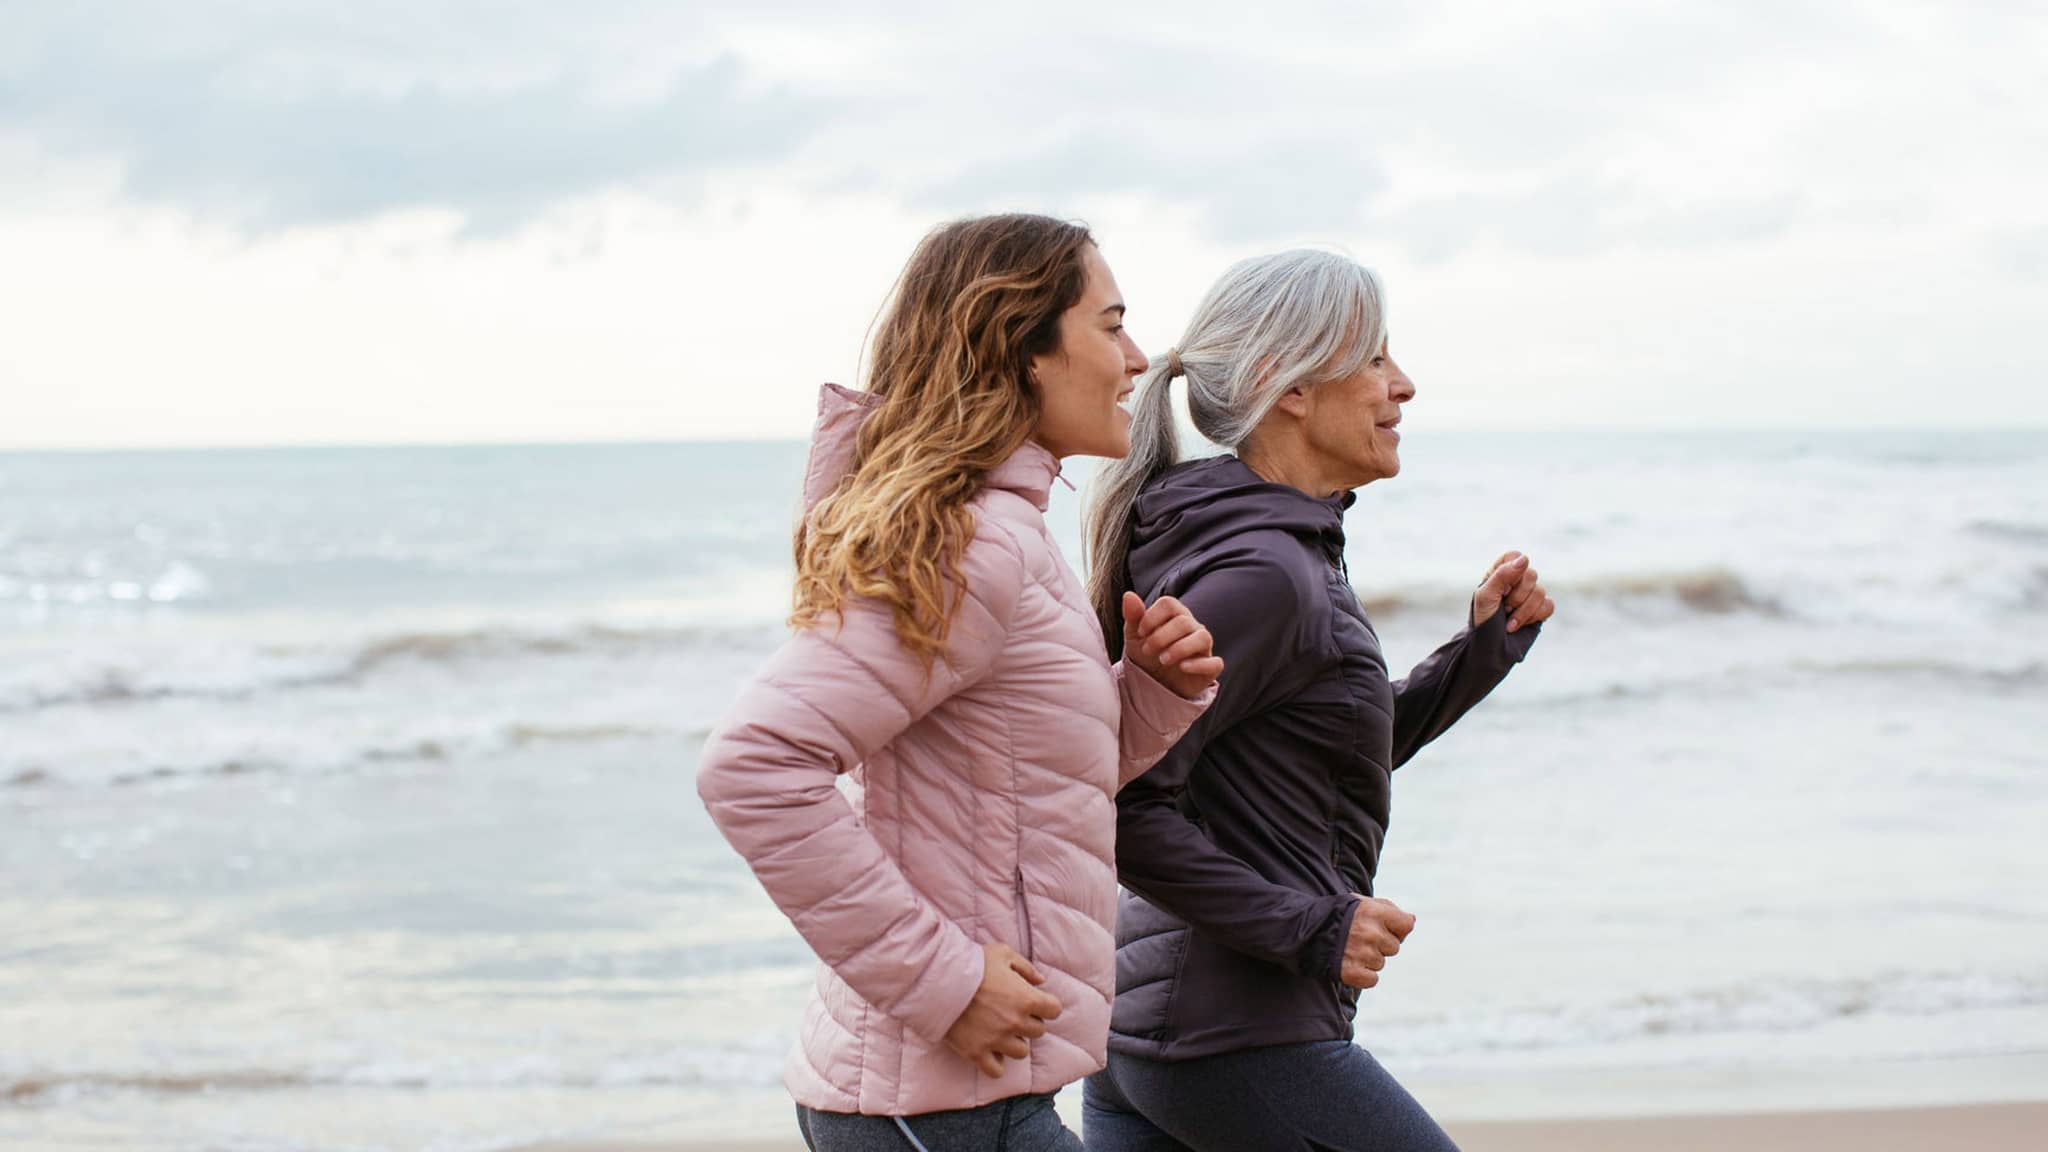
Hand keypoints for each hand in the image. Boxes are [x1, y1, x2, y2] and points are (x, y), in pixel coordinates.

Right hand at [943, 943, 1063, 1077]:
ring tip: (1001, 1031)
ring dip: (1014, 1042)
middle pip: (1038, 1031)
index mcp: (1026, 999)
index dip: (1047, 1005)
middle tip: (1012, 1013)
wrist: (938, 981)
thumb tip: (1041, 981)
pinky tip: (989, 1051)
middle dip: (1029, 1022)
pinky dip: (996, 1063)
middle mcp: (1015, 1022)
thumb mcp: (1002, 953)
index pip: (1054, 1010)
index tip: (1036, 1002)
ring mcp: (996, 1040)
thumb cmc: (972, 964)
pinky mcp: (977, 1053)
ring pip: (1021, 1052)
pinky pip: (996, 1071)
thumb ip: (1026, 967)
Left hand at [1121, 591, 1224, 699]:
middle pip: (1183, 622)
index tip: (1141, 633)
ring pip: (1202, 638)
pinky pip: (1214, 663)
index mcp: (1175, 615)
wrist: (1155, 682)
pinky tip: (1182, 667)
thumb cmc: (1147, 653)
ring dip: (1180, 649)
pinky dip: (1199, 665)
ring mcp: (1203, 647)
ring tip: (1163, 660)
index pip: (1169, 604)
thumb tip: (1129, 595)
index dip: (1152, 617)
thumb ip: (1133, 616)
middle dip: (1161, 637)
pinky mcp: (1210, 668)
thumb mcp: (1135, 636)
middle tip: (1147, 651)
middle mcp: (1193, 627)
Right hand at [1340, 896, 1416, 989]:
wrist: (1304, 930)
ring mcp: (1362, 954)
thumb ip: (1388, 908)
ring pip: (1381, 963)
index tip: (1384, 928)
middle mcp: (1370, 933)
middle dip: (1381, 944)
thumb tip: (1412, 920)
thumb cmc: (1337, 914)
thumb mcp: (1360, 902)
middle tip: (1360, 938)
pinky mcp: (1352, 972)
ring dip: (1369, 959)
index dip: (1397, 928)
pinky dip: (1363, 975)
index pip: (1406, 925)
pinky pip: (1372, 979)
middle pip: (1394, 947)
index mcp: (1374, 912)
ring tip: (1350, 949)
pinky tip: (1350, 963)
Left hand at [1471, 551, 1555, 633]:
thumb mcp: (1486, 596)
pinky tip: (1520, 625)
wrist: (1489, 649)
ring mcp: (1529, 596)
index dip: (1512, 571)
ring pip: (1540, 592)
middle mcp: (1516, 582)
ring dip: (1523, 611)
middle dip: (1517, 597)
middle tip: (1504, 608)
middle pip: (1531, 574)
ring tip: (1509, 621)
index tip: (1502, 589)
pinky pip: (1548, 605)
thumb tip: (1525, 559)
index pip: (1514, 557)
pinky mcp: (1540, 610)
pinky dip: (1534, 617)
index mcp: (1499, 573)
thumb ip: (1502, 575)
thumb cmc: (1483, 621)